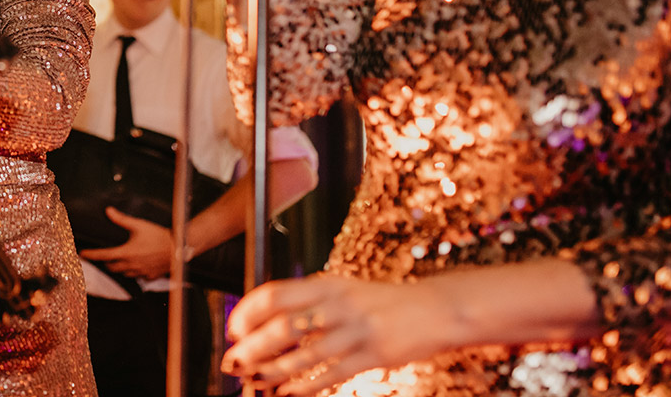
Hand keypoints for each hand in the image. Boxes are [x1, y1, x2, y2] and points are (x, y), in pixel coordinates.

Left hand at [79, 207, 175, 279]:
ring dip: (119, 268)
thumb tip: (108, 211)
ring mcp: (140, 273)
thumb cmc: (158, 235)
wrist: (178, 248)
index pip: (103, 256)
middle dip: (106, 262)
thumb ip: (121, 219)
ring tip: (119, 260)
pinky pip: (137, 277)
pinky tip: (136, 266)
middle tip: (104, 256)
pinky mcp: (150, 276)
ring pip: (123, 274)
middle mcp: (131, 265)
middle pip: (112, 267)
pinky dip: (133, 272)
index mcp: (126, 253)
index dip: (91, 255)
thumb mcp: (139, 225)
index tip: (82, 254)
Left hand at [221, 273, 454, 395]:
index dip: (249, 312)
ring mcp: (358, 330)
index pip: (276, 294)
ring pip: (305, 355)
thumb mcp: (344, 290)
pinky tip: (289, 392)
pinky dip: (306, 386)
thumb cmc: (383, 302)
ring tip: (256, 379)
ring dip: (274, 370)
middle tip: (236, 360)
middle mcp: (340, 304)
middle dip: (254, 346)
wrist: (435, 309)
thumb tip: (269, 321)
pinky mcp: (375, 355)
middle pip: (284, 325)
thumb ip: (311, 301)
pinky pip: (333, 373)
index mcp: (328, 284)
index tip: (235, 328)